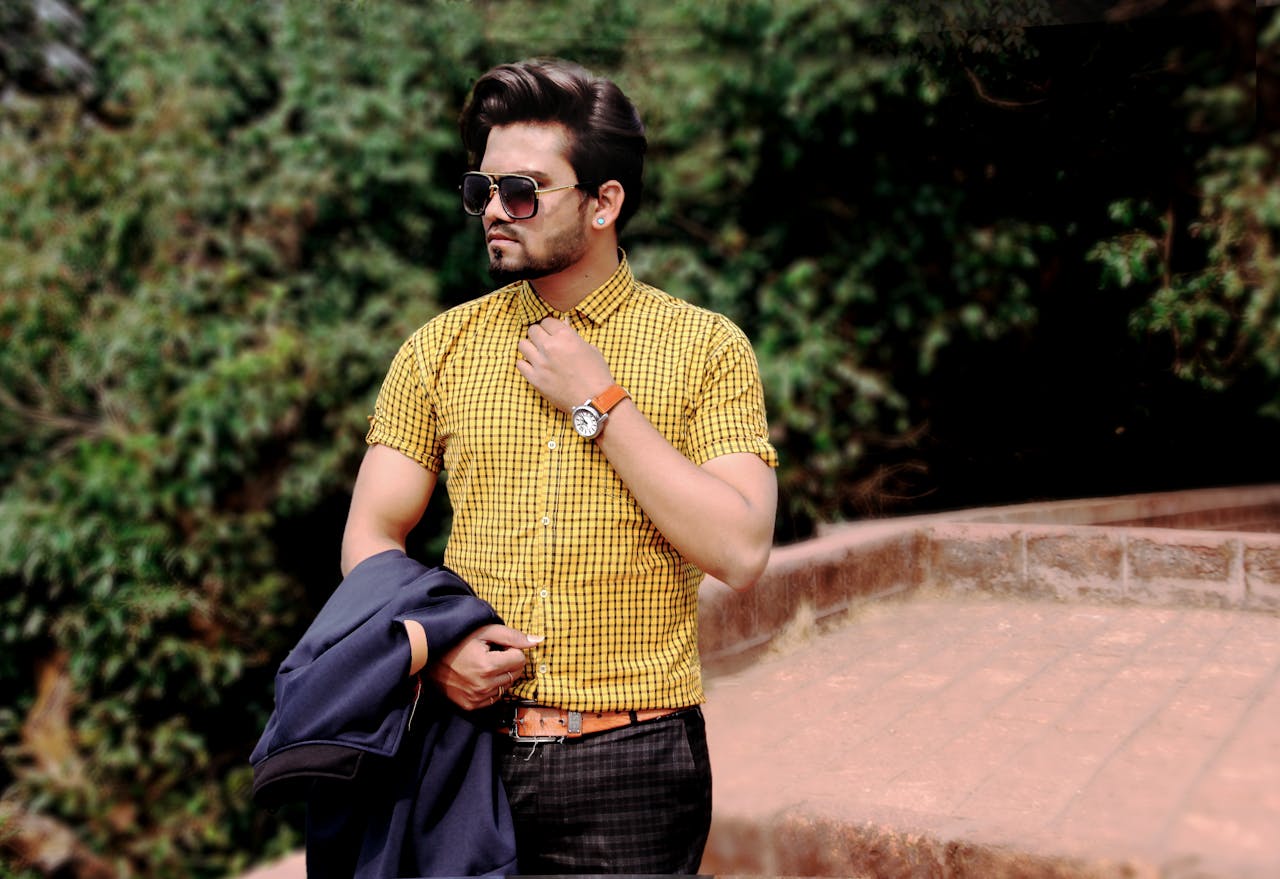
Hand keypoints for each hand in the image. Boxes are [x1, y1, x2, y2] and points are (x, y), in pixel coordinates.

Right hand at [427, 623, 541, 710]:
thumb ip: (513, 636)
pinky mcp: (470, 706)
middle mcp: (483, 686)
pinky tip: (479, 677)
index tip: (496, 646)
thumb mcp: (485, 631)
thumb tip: (539, 641)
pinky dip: (492, 687)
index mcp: (488, 666)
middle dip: (508, 662)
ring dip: (501, 675)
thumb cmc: (458, 640)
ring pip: (507, 686)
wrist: (428, 657)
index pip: (520, 659)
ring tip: (483, 665)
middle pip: (516, 674)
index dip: (510, 649)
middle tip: (489, 654)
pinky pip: (494, 697)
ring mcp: (476, 699)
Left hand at [516, 317, 613, 412]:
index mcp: (565, 336)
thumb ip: (573, 338)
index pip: (547, 321)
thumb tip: (563, 334)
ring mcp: (540, 363)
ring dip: (529, 347)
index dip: (550, 326)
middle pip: (533, 330)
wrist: (595, 400)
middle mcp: (550, 347)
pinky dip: (525, 363)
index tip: (552, 332)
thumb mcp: (590, 349)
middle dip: (539, 334)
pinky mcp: (535, 379)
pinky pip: (520, 364)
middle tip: (544, 342)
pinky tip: (534, 366)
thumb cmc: (597, 375)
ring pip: (522, 344)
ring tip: (537, 353)